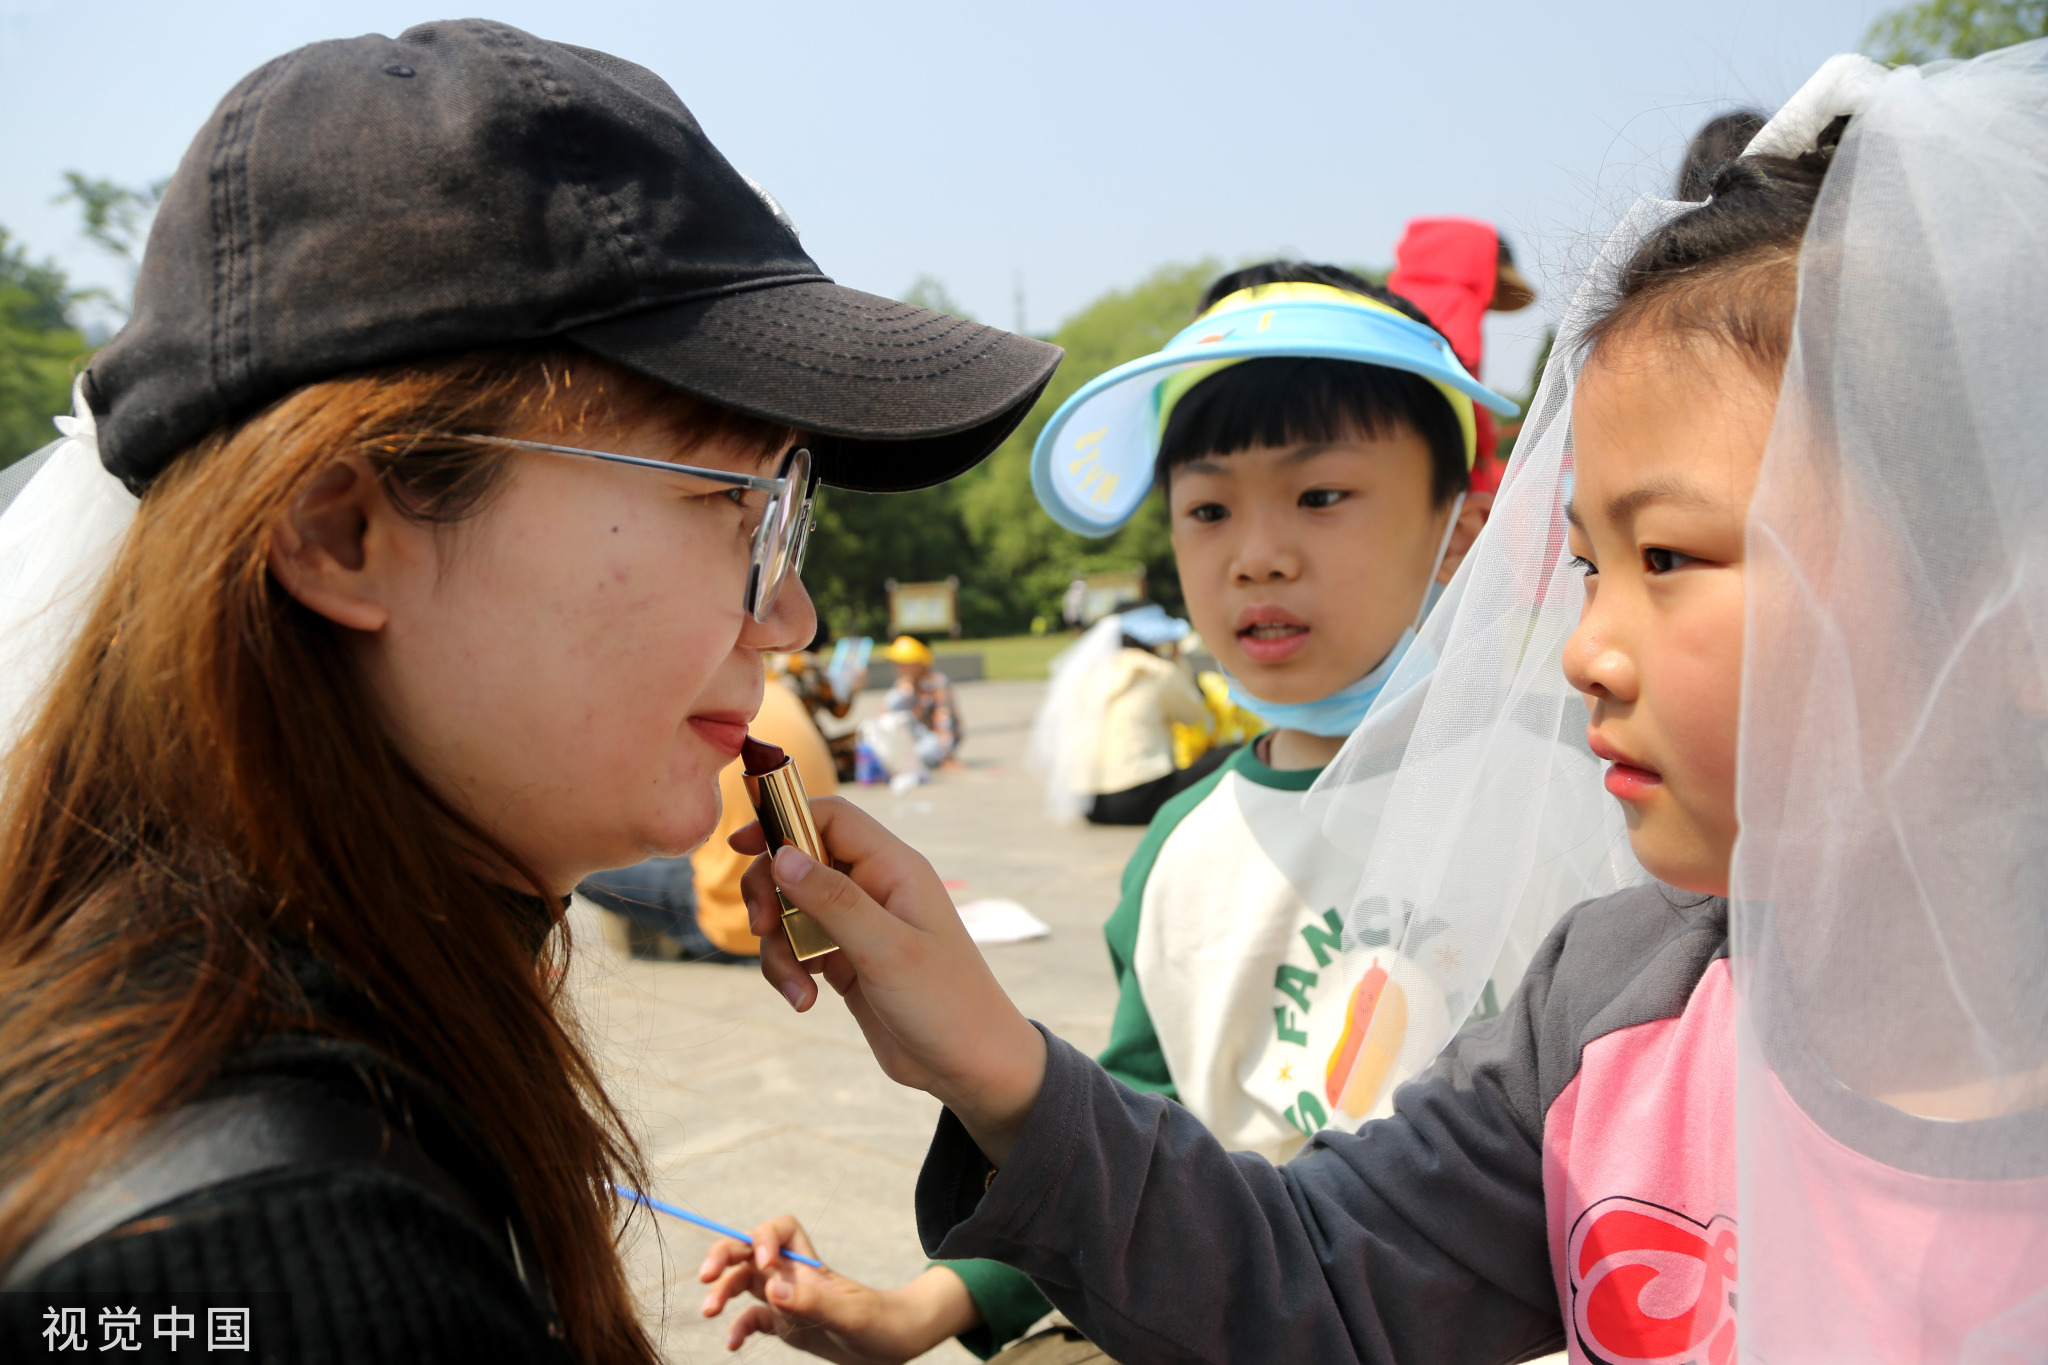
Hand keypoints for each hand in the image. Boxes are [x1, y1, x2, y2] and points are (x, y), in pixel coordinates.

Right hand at [699, 1218, 980, 1361]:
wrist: (895, 1345)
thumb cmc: (882, 1324)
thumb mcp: (851, 1317)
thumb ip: (813, 1303)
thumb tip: (772, 1288)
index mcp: (811, 1267)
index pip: (780, 1230)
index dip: (764, 1239)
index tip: (764, 1266)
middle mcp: (794, 1277)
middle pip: (750, 1253)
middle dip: (724, 1258)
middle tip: (705, 1277)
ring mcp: (787, 1301)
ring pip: (744, 1284)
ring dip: (722, 1292)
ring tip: (708, 1311)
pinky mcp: (785, 1325)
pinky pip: (752, 1320)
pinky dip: (737, 1328)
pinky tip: (732, 1345)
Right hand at [734, 797, 1045, 1162]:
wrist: (969, 1065)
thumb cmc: (946, 1002)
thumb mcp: (887, 950)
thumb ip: (833, 901)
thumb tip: (780, 856)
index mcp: (894, 869)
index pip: (831, 818)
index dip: (784, 820)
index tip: (742, 843)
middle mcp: (874, 888)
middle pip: (799, 861)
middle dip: (770, 892)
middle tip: (762, 926)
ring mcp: (858, 924)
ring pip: (791, 910)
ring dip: (778, 946)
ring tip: (797, 989)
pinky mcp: (844, 959)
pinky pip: (796, 947)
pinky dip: (788, 970)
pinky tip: (804, 1001)